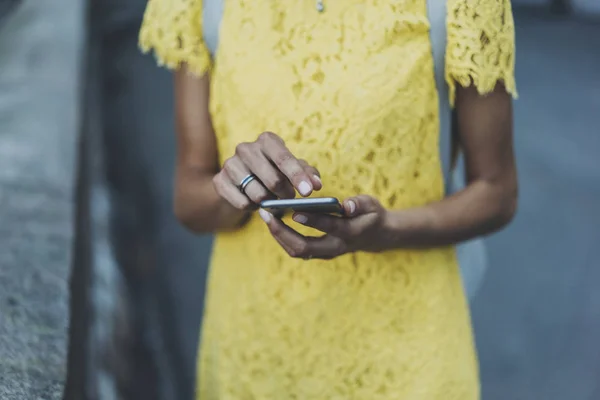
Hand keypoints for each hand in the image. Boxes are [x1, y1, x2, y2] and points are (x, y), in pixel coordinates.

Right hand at [212, 132, 321, 209]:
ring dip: (269, 203)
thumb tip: (316, 184)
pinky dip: (253, 208)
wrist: (241, 183)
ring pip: (258, 194)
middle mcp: (246, 148)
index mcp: (267, 141)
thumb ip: (308, 174)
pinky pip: (243, 203)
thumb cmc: (274, 172)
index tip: (309, 192)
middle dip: (285, 194)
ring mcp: (230, 164)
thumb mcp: (293, 170)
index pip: (284, 159)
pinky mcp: (219, 181)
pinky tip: (255, 203)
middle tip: (290, 198)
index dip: (298, 176)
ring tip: (272, 200)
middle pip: (272, 179)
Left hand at [258, 195, 390, 259]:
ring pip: (297, 251)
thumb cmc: (371, 215)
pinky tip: (273, 221)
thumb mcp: (371, 205)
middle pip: (304, 248)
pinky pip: (297, 249)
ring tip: (265, 216)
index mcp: (350, 233)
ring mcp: (326, 253)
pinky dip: (283, 237)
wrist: (377, 236)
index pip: (329, 227)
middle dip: (282, 233)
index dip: (312, 220)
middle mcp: (336, 247)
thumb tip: (346, 205)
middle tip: (266, 214)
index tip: (294, 211)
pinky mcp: (319, 253)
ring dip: (278, 236)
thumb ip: (359, 204)